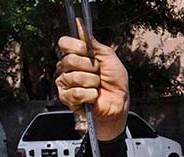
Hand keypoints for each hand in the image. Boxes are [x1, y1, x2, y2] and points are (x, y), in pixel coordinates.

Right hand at [56, 22, 128, 139]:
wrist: (119, 102)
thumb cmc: (115, 82)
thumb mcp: (109, 58)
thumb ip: (95, 44)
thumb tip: (81, 27)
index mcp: (75, 55)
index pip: (64, 43)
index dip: (75, 46)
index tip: (87, 51)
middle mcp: (66, 68)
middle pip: (70, 60)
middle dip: (90, 67)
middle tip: (98, 74)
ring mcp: (65, 83)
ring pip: (76, 77)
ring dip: (93, 83)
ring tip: (97, 86)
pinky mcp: (67, 98)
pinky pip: (77, 93)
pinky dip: (90, 95)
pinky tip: (93, 96)